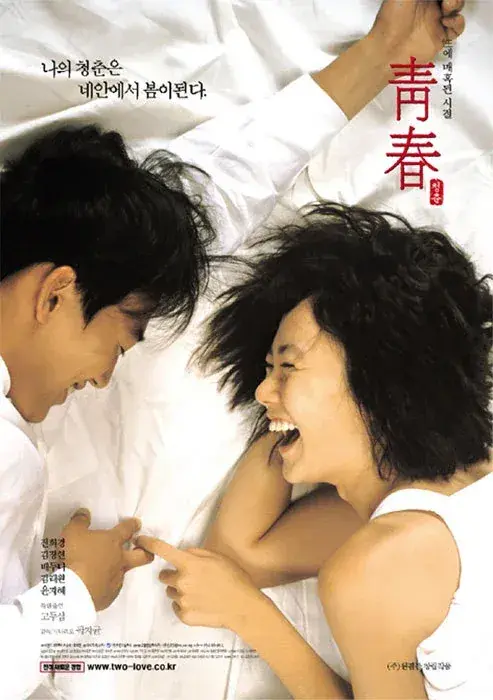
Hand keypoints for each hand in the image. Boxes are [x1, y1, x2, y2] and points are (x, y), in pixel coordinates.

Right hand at [62, 508, 153, 610]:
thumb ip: (79, 521)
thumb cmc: (75, 556)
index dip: (133, 525)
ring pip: (125, 573)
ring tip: (106, 570)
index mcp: (112, 542)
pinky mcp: (109, 596)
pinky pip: (110, 589)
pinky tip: (95, 586)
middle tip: (143, 549)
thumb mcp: (72, 532)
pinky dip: (105, 586)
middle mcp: (119, 560)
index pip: (127, 529)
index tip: (137, 523)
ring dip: (119, 570)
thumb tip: (84, 513)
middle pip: (142, 555)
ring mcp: (116, 580)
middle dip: (146, 551)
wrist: (73, 591)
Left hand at [136, 536, 263, 631]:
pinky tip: (200, 604)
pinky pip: (177, 607)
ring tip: (200, 592)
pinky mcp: (184, 616)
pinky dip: (184, 605)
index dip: (148, 543)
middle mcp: (181, 582)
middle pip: (164, 576)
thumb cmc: (233, 577)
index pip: (162, 550)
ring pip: (171, 592)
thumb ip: (195, 553)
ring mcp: (182, 600)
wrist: (243, 606)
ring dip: (180, 590)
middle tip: (192, 578)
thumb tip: (181, 554)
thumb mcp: (216, 557)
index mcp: (189, 564)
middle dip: (174, 575)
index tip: (138, 540)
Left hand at [369, 0, 465, 62]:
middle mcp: (431, 6)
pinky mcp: (440, 37)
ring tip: (447, 7)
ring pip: (457, 8)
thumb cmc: (392, 17)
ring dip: (457, 4)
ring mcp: (437, 21)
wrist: (388, 49)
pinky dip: (458, 23)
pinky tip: (447, 21)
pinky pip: (458, 28)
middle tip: (446, 1)